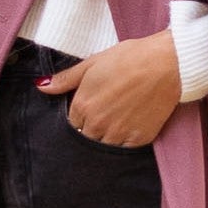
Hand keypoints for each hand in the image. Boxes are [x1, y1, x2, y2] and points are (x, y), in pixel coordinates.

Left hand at [40, 33, 181, 146]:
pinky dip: (126, 140)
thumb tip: (41, 86)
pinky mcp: (138, 139)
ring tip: (121, 117)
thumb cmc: (129, 58)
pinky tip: (133, 123)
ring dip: (108, 135)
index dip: (82, 115)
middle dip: (93, 127)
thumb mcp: (93, 63)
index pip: (72, 123)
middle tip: (109, 110)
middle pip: (86, 136)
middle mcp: (97, 124)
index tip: (93, 106)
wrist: (166, 64)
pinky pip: (124, 148)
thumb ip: (66, 78)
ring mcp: (118, 134)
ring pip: (104, 145)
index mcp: (82, 105)